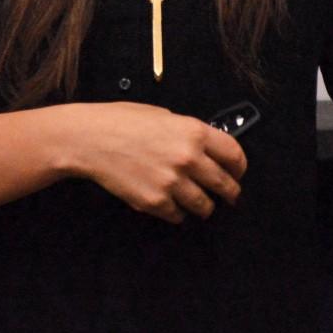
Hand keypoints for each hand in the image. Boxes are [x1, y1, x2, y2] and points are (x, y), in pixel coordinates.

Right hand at [68, 101, 246, 224]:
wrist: (92, 139)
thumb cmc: (123, 121)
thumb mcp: (164, 116)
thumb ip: (189, 133)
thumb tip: (207, 148)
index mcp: (194, 132)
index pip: (234, 155)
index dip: (240, 167)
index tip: (238, 172)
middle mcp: (188, 158)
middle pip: (225, 184)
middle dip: (231, 192)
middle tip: (230, 195)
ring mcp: (172, 183)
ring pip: (204, 206)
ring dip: (205, 206)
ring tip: (202, 203)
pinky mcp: (155, 202)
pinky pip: (178, 215)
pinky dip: (178, 212)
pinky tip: (172, 203)